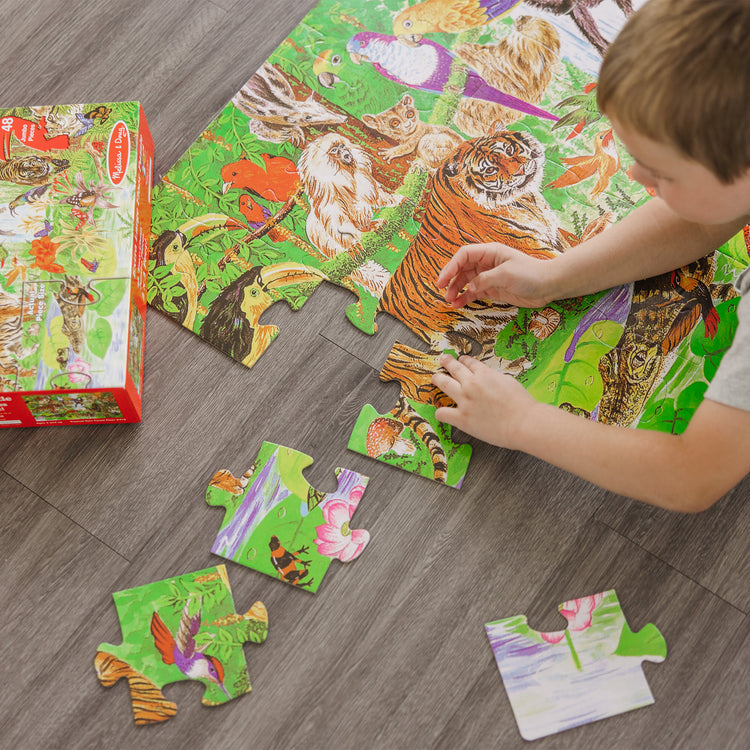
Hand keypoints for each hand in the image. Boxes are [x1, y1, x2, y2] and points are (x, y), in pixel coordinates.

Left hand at [431, 354, 535, 448]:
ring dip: (438, 378)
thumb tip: (488, 379)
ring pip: (444, 384)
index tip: (461, 360)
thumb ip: (494, 379)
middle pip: (454, 368)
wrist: (523, 423)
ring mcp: (464, 400)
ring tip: (434, 378)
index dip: (464, 361)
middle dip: (447, 362)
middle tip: (443, 360)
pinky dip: (440, 412)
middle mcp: (471, 384)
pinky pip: (442, 413)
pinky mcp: (461, 418)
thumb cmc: (522, 404)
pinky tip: (441, 412)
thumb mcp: (508, 382)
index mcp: (485, 374)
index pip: (470, 363)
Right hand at [436, 243, 555, 308]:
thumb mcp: (506, 274)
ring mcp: (489, 276)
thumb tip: (469, 287)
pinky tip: (458, 304)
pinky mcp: (493, 288)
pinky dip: (465, 298)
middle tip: (443, 292)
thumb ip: (485, 280)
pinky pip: (474, 292)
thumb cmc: (530, 274)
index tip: (442, 280)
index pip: (463, 255)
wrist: (549, 286)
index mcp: (490, 252)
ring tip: (450, 301)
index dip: (450, 266)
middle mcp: (487, 263)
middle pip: (462, 268)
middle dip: (451, 280)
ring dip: (456, 290)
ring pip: (466, 281)